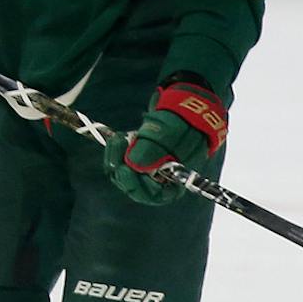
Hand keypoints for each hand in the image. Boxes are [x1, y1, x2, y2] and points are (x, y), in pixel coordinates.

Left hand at [106, 79, 226, 205]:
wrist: (186, 106)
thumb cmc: (184, 122)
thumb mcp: (170, 135)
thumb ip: (153, 151)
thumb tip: (133, 165)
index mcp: (175, 181)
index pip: (152, 195)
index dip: (135, 185)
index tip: (123, 169)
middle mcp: (160, 179)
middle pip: (132, 185)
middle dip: (120, 167)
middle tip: (119, 145)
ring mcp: (147, 169)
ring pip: (122, 173)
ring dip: (116, 156)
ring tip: (120, 138)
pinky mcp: (137, 158)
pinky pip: (119, 162)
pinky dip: (116, 151)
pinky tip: (120, 138)